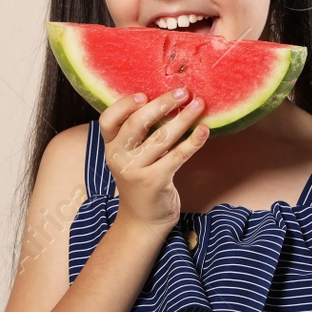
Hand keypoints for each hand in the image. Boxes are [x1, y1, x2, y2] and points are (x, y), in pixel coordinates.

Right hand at [99, 89, 208, 231]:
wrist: (144, 220)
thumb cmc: (142, 180)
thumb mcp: (130, 157)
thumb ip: (139, 134)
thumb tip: (168, 100)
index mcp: (111, 147)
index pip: (108, 120)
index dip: (124, 105)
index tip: (144, 94)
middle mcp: (118, 157)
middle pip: (137, 124)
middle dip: (162, 105)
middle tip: (183, 92)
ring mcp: (135, 170)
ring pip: (161, 137)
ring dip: (183, 118)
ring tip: (199, 104)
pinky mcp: (154, 181)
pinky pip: (176, 156)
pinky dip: (193, 142)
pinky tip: (204, 131)